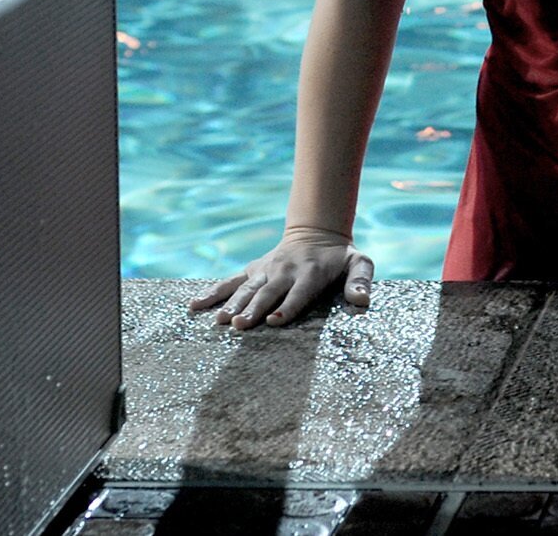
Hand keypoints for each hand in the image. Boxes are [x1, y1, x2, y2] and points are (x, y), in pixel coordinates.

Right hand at [187, 225, 373, 330]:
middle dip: (254, 309)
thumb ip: (361, 280)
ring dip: (233, 304)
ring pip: (247, 288)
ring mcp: (266, 270)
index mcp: (310, 273)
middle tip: (240, 325)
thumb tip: (362, 301)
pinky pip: (230, 282)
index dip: (287, 307)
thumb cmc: (340, 256)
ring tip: (220, 320)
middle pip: (268, 293)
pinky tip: (195, 306)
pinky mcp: (253, 270)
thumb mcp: (359, 263)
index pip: (298, 293)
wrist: (316, 232)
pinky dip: (213, 293)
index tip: (274, 321)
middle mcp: (285, 271)